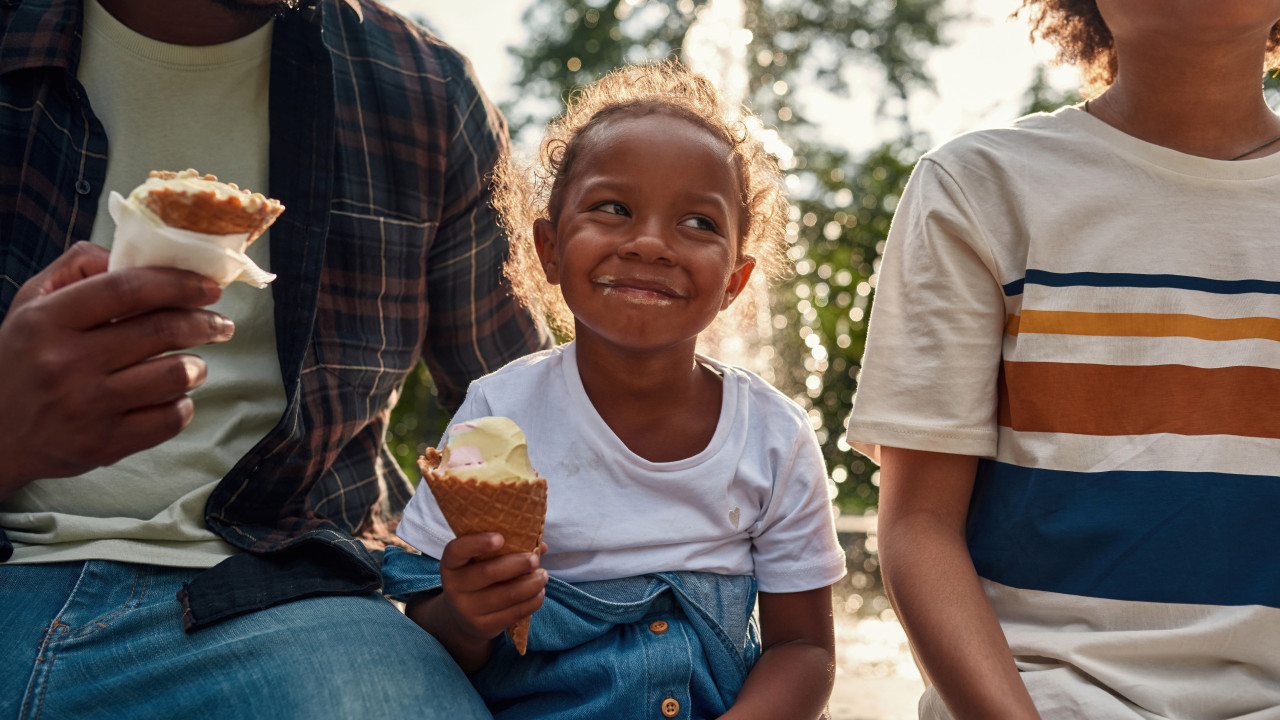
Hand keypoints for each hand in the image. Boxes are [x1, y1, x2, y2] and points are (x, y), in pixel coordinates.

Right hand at [0, 242, 233, 496]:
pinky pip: (170, 418)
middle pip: (160, 331)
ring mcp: (85, 407)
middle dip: (204, 323)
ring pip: (175, 375)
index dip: (178, 284)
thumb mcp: (33, 303)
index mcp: (47, 320)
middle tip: (221, 324)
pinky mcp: (102, 445)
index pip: (127, 289)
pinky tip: (174, 396)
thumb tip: (137, 252)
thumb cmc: (24, 358)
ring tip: (195, 363)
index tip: (210, 288)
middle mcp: (64, 363)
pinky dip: (183, 403)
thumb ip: (80, 267)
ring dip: (198, 366)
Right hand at [437, 532, 547, 644]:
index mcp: (451, 564)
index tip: (501, 538)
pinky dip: (532, 601)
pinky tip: (539, 593)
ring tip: (543, 576)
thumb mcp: (480, 561)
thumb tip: (541, 546)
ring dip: (531, 584)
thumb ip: (506, 548)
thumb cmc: (478, 577)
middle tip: (534, 560)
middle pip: (488, 573)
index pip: (457, 550)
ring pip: (507, 595)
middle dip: (517, 564)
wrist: (463, 617)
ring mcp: (467, 609)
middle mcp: (454, 587)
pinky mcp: (483, 626)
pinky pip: (514, 613)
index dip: (478, 543)